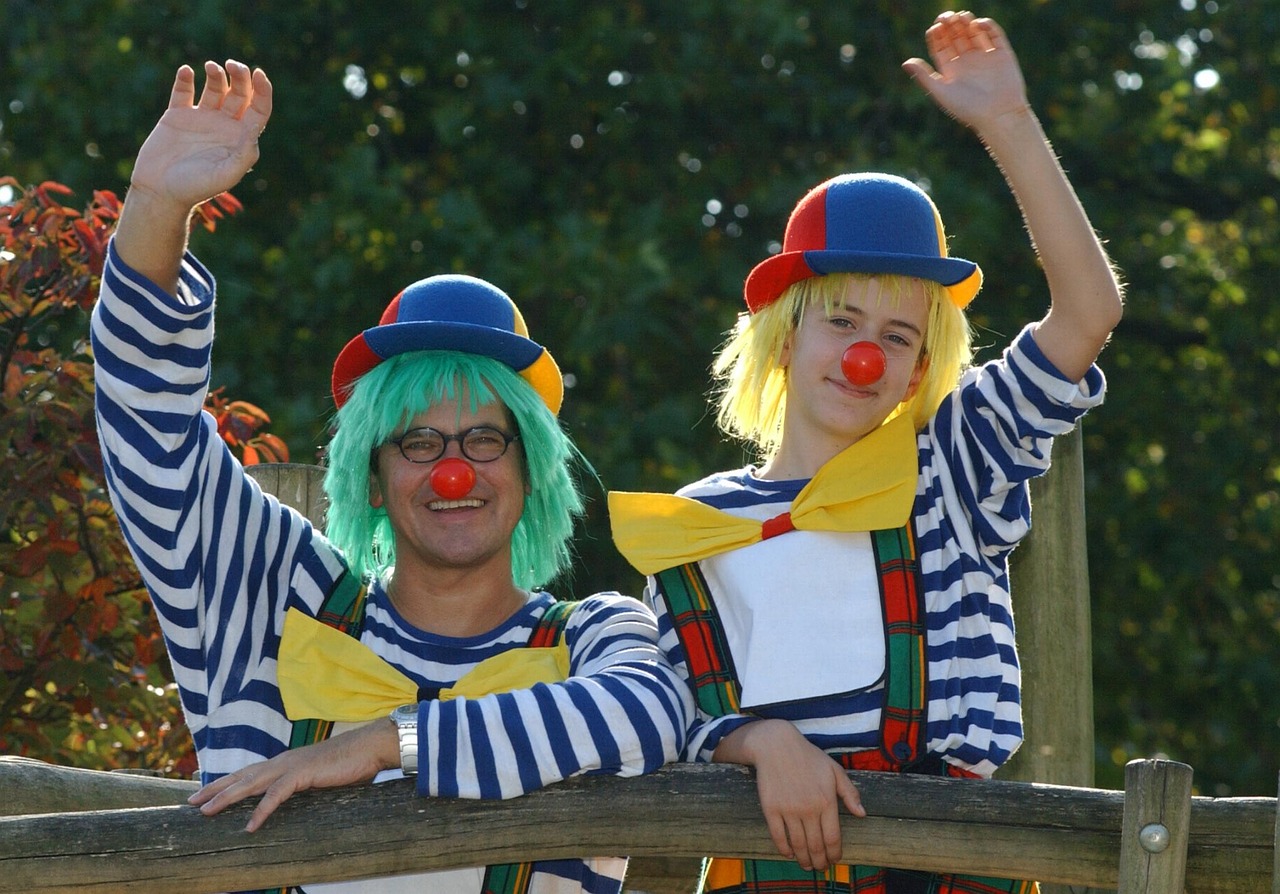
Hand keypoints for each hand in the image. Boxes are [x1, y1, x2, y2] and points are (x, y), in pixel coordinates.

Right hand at [129, 59, 272, 215]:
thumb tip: (254, 130)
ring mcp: (201, 119)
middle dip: (240, 76)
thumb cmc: (196, 188)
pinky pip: (183, 91)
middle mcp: (224, 125)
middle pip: (239, 93)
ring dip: (216, 74)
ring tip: (212, 67)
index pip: (259, 109)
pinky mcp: (176, 116)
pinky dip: (185, 79)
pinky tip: (186, 72)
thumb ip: (243, 154)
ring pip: (215, 88)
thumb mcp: (226, 174)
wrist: (161, 192)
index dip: (263, 91)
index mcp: (240, 138)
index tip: (259, 74)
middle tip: (233, 65)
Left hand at [189, 717, 399, 831]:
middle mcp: (283, 761)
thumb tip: (297, 797)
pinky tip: (250, 826)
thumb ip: (305, 784)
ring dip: (226, 798)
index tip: (204, 792)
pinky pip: (277, 796)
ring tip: (206, 812)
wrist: (370, 746)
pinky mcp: (303, 774)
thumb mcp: (320, 775)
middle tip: (190, 802)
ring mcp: (291, 766)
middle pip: (241, 776)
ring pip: (251, 784)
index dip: (225, 782)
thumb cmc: (350, 761)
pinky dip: (261, 811)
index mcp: (286, 761)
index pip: (248, 772)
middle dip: (214, 789)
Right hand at [713, 720, 864, 871]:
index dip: (835, 853)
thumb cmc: (808, 757)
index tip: (835, 859)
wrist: (776, 745)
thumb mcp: (834, 770)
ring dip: (804, 860)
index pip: (833, 837)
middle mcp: (808, 808)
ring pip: (798, 845)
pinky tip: (789, 854)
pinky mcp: (771, 809)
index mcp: (826, 800)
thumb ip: (850, 793)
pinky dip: (784, 849)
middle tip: (821, 867)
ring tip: (807, 865)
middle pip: (816, 846)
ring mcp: (788, 810)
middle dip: (820, 861)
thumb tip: (862, 814)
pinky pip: (778, 836)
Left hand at [901, 11, 1029, 135]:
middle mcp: (967, 62)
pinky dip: (986, 26)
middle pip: (956, 36)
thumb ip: (924, 76)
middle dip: (950, 25)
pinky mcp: (1002, 54)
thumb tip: (905, 62)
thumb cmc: (967, 108)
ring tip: (960, 17)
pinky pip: (994, 35)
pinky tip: (977, 24)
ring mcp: (985, 57)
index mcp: (951, 70)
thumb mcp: (941, 92)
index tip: (935, 28)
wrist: (997, 116)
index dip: (937, 35)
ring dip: (966, 23)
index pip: (941, 46)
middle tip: (946, 17)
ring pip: (973, 33)